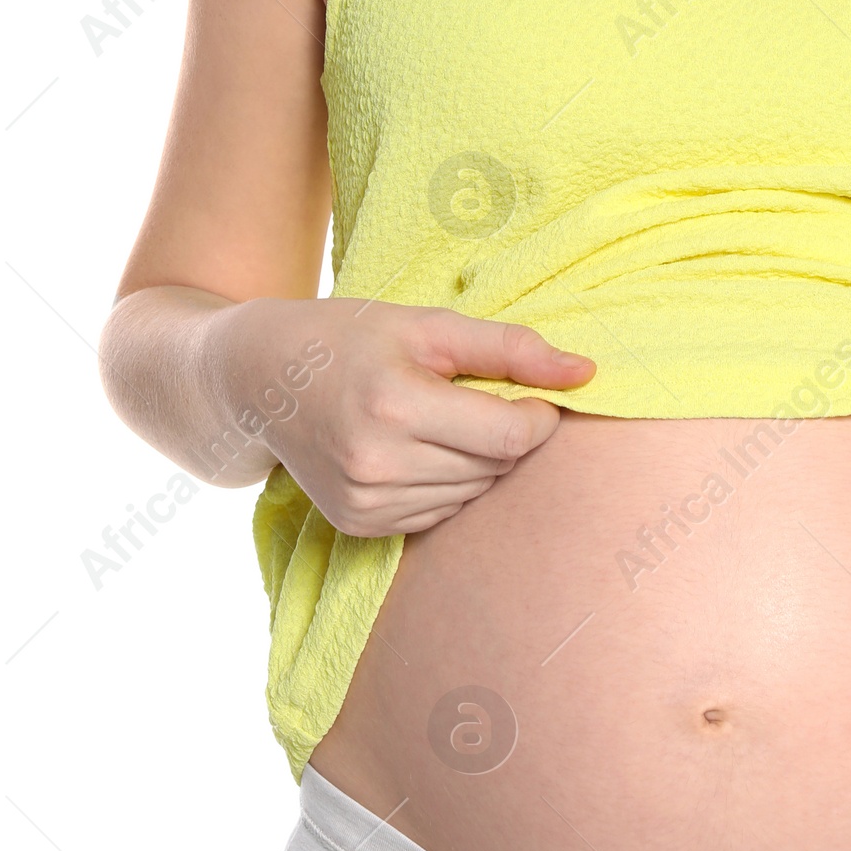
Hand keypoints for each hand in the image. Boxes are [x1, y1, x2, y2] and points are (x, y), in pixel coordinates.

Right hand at [213, 297, 594, 537]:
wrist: (262, 379)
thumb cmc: (353, 338)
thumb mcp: (430, 325)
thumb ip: (512, 349)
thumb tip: (588, 373)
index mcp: (394, 403)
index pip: (508, 437)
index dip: (538, 417)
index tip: (531, 394)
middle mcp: (376, 462)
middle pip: (494, 468)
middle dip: (507, 435)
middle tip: (478, 398)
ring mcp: (364, 502)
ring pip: (473, 494)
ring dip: (479, 462)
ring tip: (442, 418)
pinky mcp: (359, 525)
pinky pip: (440, 513)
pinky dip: (448, 484)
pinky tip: (419, 448)